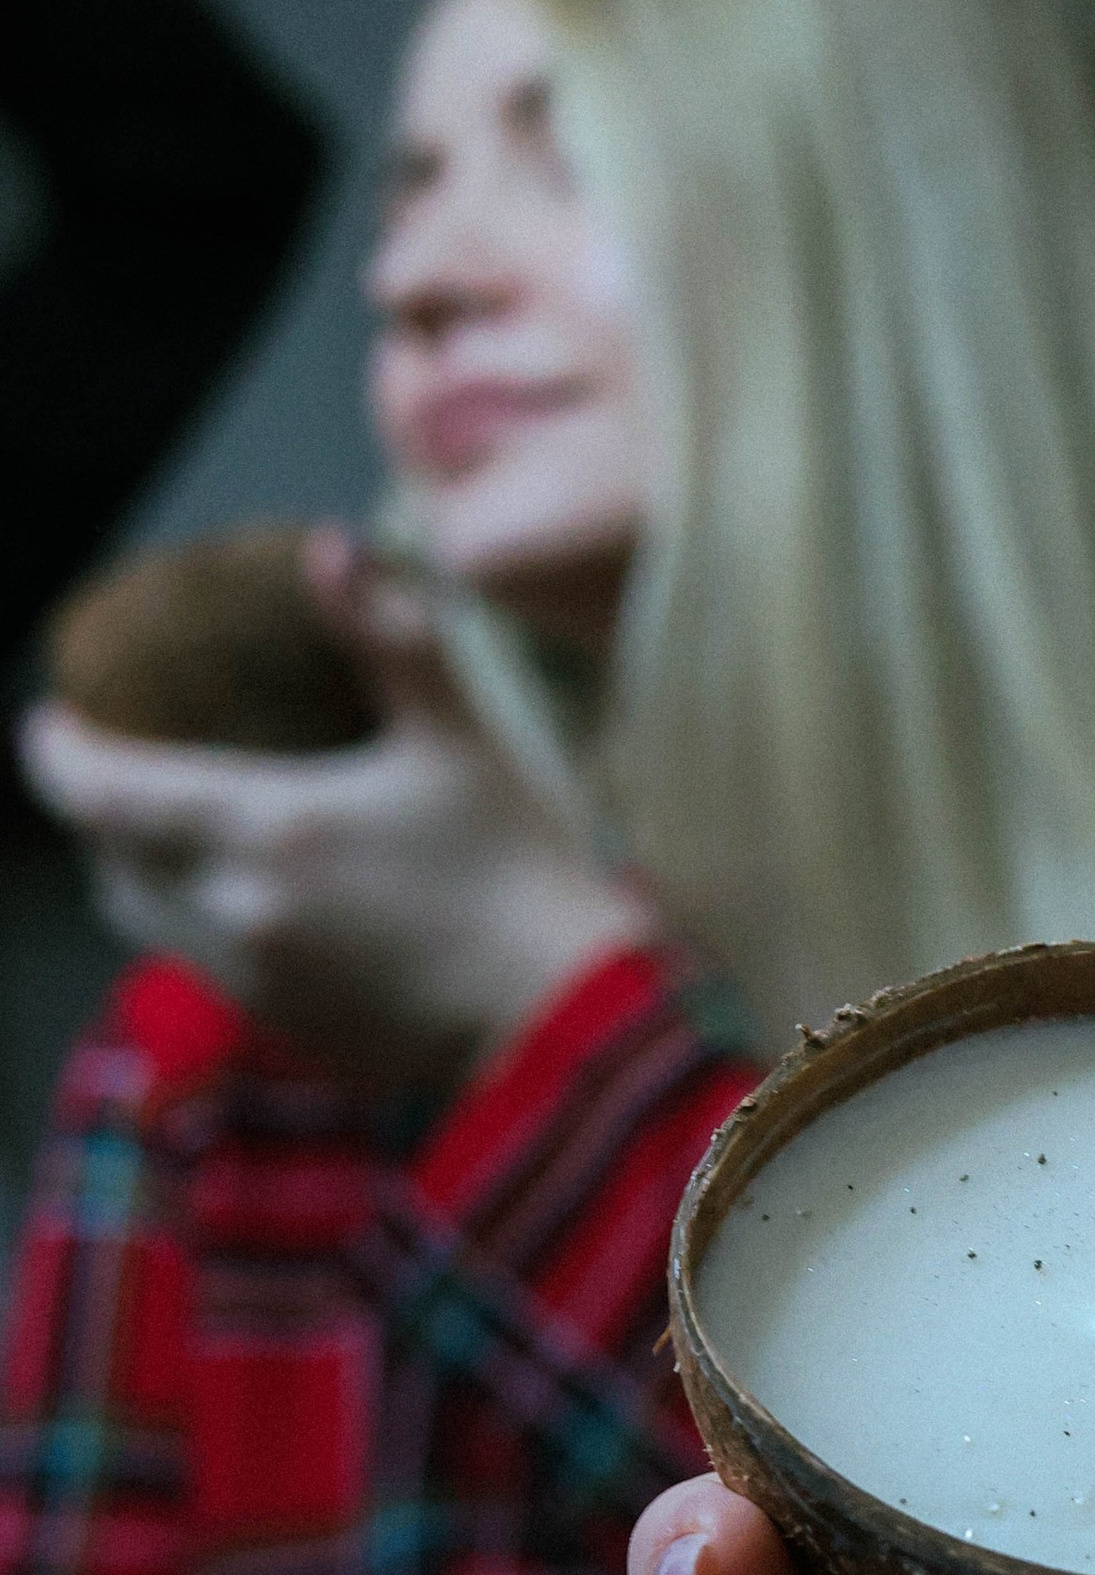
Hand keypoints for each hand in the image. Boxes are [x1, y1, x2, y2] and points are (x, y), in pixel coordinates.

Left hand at [22, 531, 655, 1081]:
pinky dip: (192, 920)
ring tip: (163, 828)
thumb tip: (323, 547)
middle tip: (109, 762)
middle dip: (94, 811)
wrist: (563, 1013)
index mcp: (267, 830)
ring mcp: (257, 979)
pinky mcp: (288, 1027)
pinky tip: (248, 896)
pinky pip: (202, 964)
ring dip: (135, 870)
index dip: (56, 755)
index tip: (49, 718)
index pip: (103, 794)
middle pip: (109, 861)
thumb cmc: (518, 866)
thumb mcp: (457, 735)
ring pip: (143, 920)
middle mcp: (237, 911)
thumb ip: (386, 635)